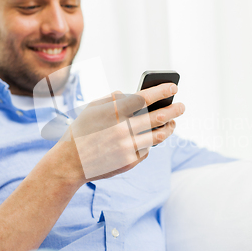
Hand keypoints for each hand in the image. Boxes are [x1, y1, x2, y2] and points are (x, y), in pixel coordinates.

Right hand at [65, 83, 184, 182]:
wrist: (69, 163)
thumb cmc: (80, 132)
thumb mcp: (92, 109)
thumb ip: (113, 99)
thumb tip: (131, 94)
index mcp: (114, 112)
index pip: (146, 98)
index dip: (162, 91)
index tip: (174, 87)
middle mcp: (123, 129)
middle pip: (159, 117)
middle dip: (175, 109)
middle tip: (182, 106)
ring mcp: (127, 147)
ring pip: (158, 135)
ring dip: (169, 128)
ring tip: (173, 123)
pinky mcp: (130, 161)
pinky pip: (147, 149)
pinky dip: (150, 142)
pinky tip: (151, 138)